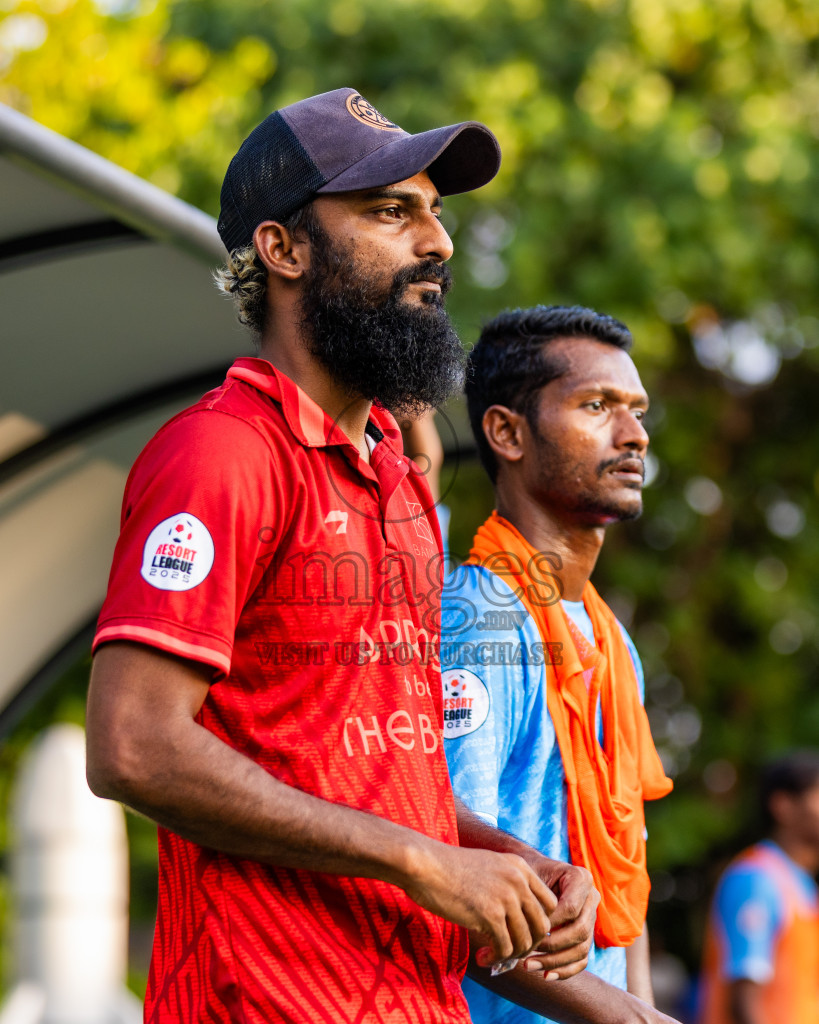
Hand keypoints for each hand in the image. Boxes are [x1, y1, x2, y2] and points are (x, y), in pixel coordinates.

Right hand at [402, 843, 556, 963]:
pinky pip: (505, 949)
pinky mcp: (490, 916)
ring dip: (510, 955)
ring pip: (525, 941)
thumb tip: (519, 918)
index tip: (519, 933)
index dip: (537, 924)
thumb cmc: (450, 867)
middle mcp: (518, 881)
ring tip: (492, 956)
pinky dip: (495, 959)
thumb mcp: (489, 865)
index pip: (549, 904)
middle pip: (542, 926)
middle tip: (509, 950)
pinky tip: (482, 957)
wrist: (425, 865)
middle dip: (528, 944)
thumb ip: (508, 884)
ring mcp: (506, 898)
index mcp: (520, 867)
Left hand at [519, 856, 597, 978]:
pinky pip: (582, 959)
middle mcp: (591, 898)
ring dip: (555, 962)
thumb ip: (533, 892)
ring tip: (528, 966)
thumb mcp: (528, 873)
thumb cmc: (526, 872)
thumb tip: (531, 926)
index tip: (526, 928)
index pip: (570, 908)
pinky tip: (546, 975)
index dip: (550, 922)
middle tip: (526, 953)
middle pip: (580, 931)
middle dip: (552, 946)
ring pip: (582, 948)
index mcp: (580, 878)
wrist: (530, 873)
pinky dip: (565, 970)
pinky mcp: (586, 935)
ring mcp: (591, 918)